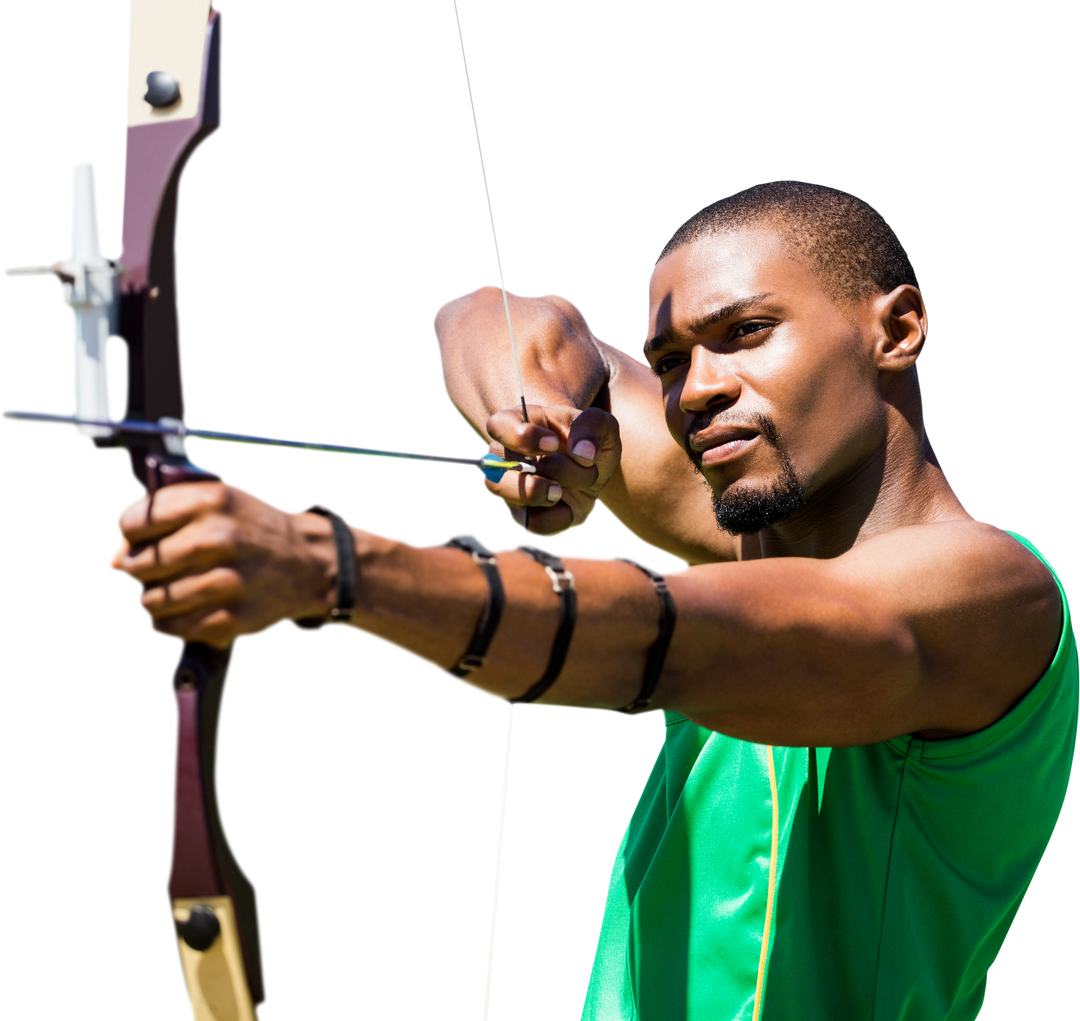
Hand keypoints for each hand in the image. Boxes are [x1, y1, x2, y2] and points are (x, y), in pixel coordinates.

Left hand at [105, 480, 337, 647]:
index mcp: (210, 501)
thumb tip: (112, 563)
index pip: (132, 522)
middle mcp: (219, 538)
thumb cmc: (251, 529)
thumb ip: (162, 520)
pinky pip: (171, 628)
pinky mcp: (232, 618)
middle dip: (136, 570)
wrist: (311, 561)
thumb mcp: (216, 504)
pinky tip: (183, 611)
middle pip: (136, 564)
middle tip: (154, 571)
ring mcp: (227, 581)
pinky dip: (167, 623)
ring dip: (151, 600)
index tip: (145, 538)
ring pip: (149, 601)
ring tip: (171, 591)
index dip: (132, 533)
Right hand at [483, 404, 620, 538]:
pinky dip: (556, 519)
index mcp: (520, 425)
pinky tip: (568, 508)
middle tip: (558, 481)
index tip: (554, 443)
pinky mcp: (527, 515)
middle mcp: (507, 458)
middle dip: (532, 480)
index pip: (499, 426)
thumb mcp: (600, 423)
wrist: (591, 466)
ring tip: (561, 492)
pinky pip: (531, 524)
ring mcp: (513, 489)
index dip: (523, 437)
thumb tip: (582, 454)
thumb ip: (592, 427)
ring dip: (539, 495)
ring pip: (506, 498)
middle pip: (493, 471)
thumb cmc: (586, 439)